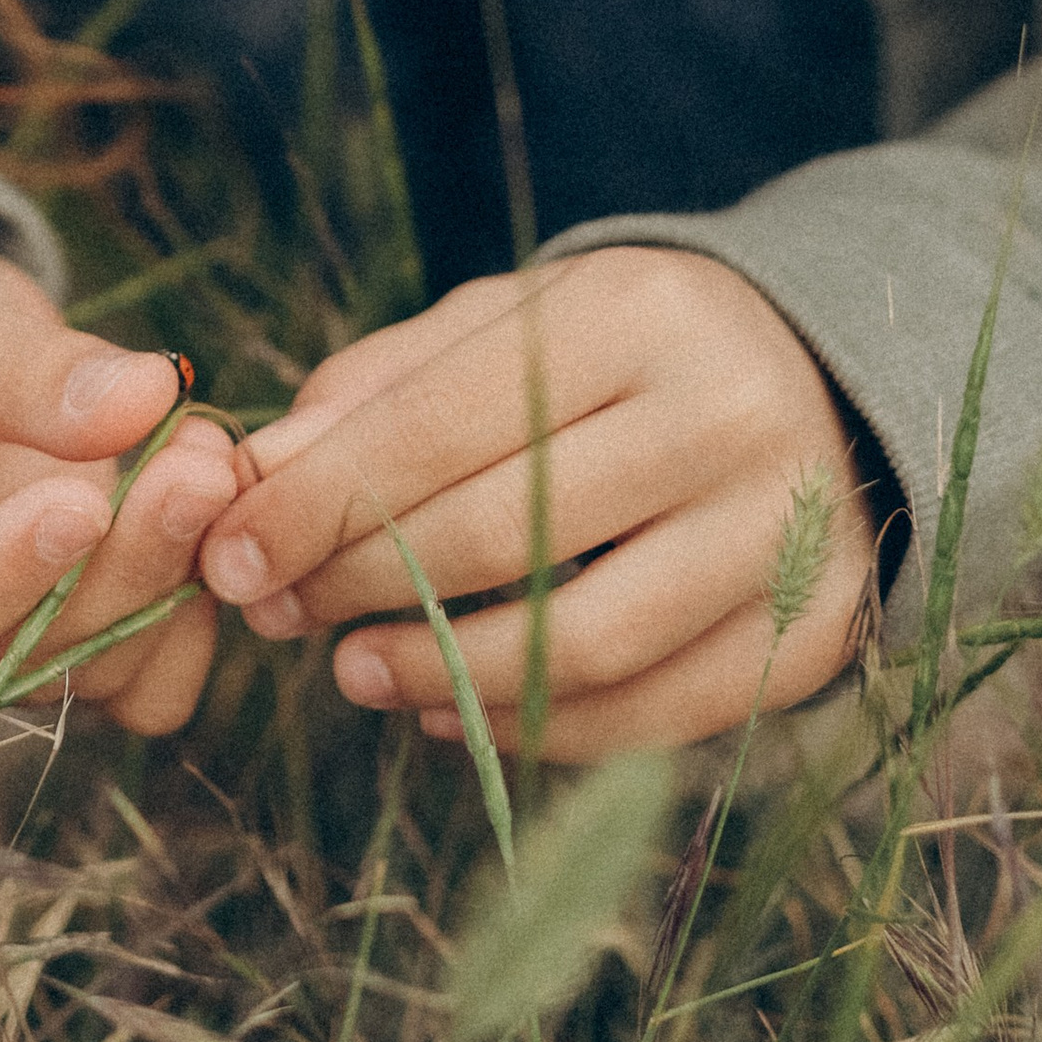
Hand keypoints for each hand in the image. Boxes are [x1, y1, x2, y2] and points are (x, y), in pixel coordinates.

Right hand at [0, 193, 237, 728]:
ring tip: (207, 453)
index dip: (0, 580)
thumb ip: (23, 374)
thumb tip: (150, 398)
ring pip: (93, 674)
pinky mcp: (54, 626)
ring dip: (168, 580)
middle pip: (19, 663)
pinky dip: (186, 607)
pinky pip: (137, 673)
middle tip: (197, 460)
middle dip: (120, 569)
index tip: (83, 500)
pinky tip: (209, 500)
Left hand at [198, 249, 875, 757]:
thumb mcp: (507, 324)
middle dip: (362, 586)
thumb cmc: (617, 349)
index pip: (440, 424)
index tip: (226, 556)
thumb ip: (380, 390)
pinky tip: (457, 712)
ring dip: (445, 676)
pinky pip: (656, 715)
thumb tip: (255, 479)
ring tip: (357, 675)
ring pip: (583, 642)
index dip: (317, 501)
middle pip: (502, 533)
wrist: (815, 375)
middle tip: (280, 616)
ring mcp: (782, 532)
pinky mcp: (811, 632)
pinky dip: (542, 729)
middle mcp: (723, 414)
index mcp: (632, 313)